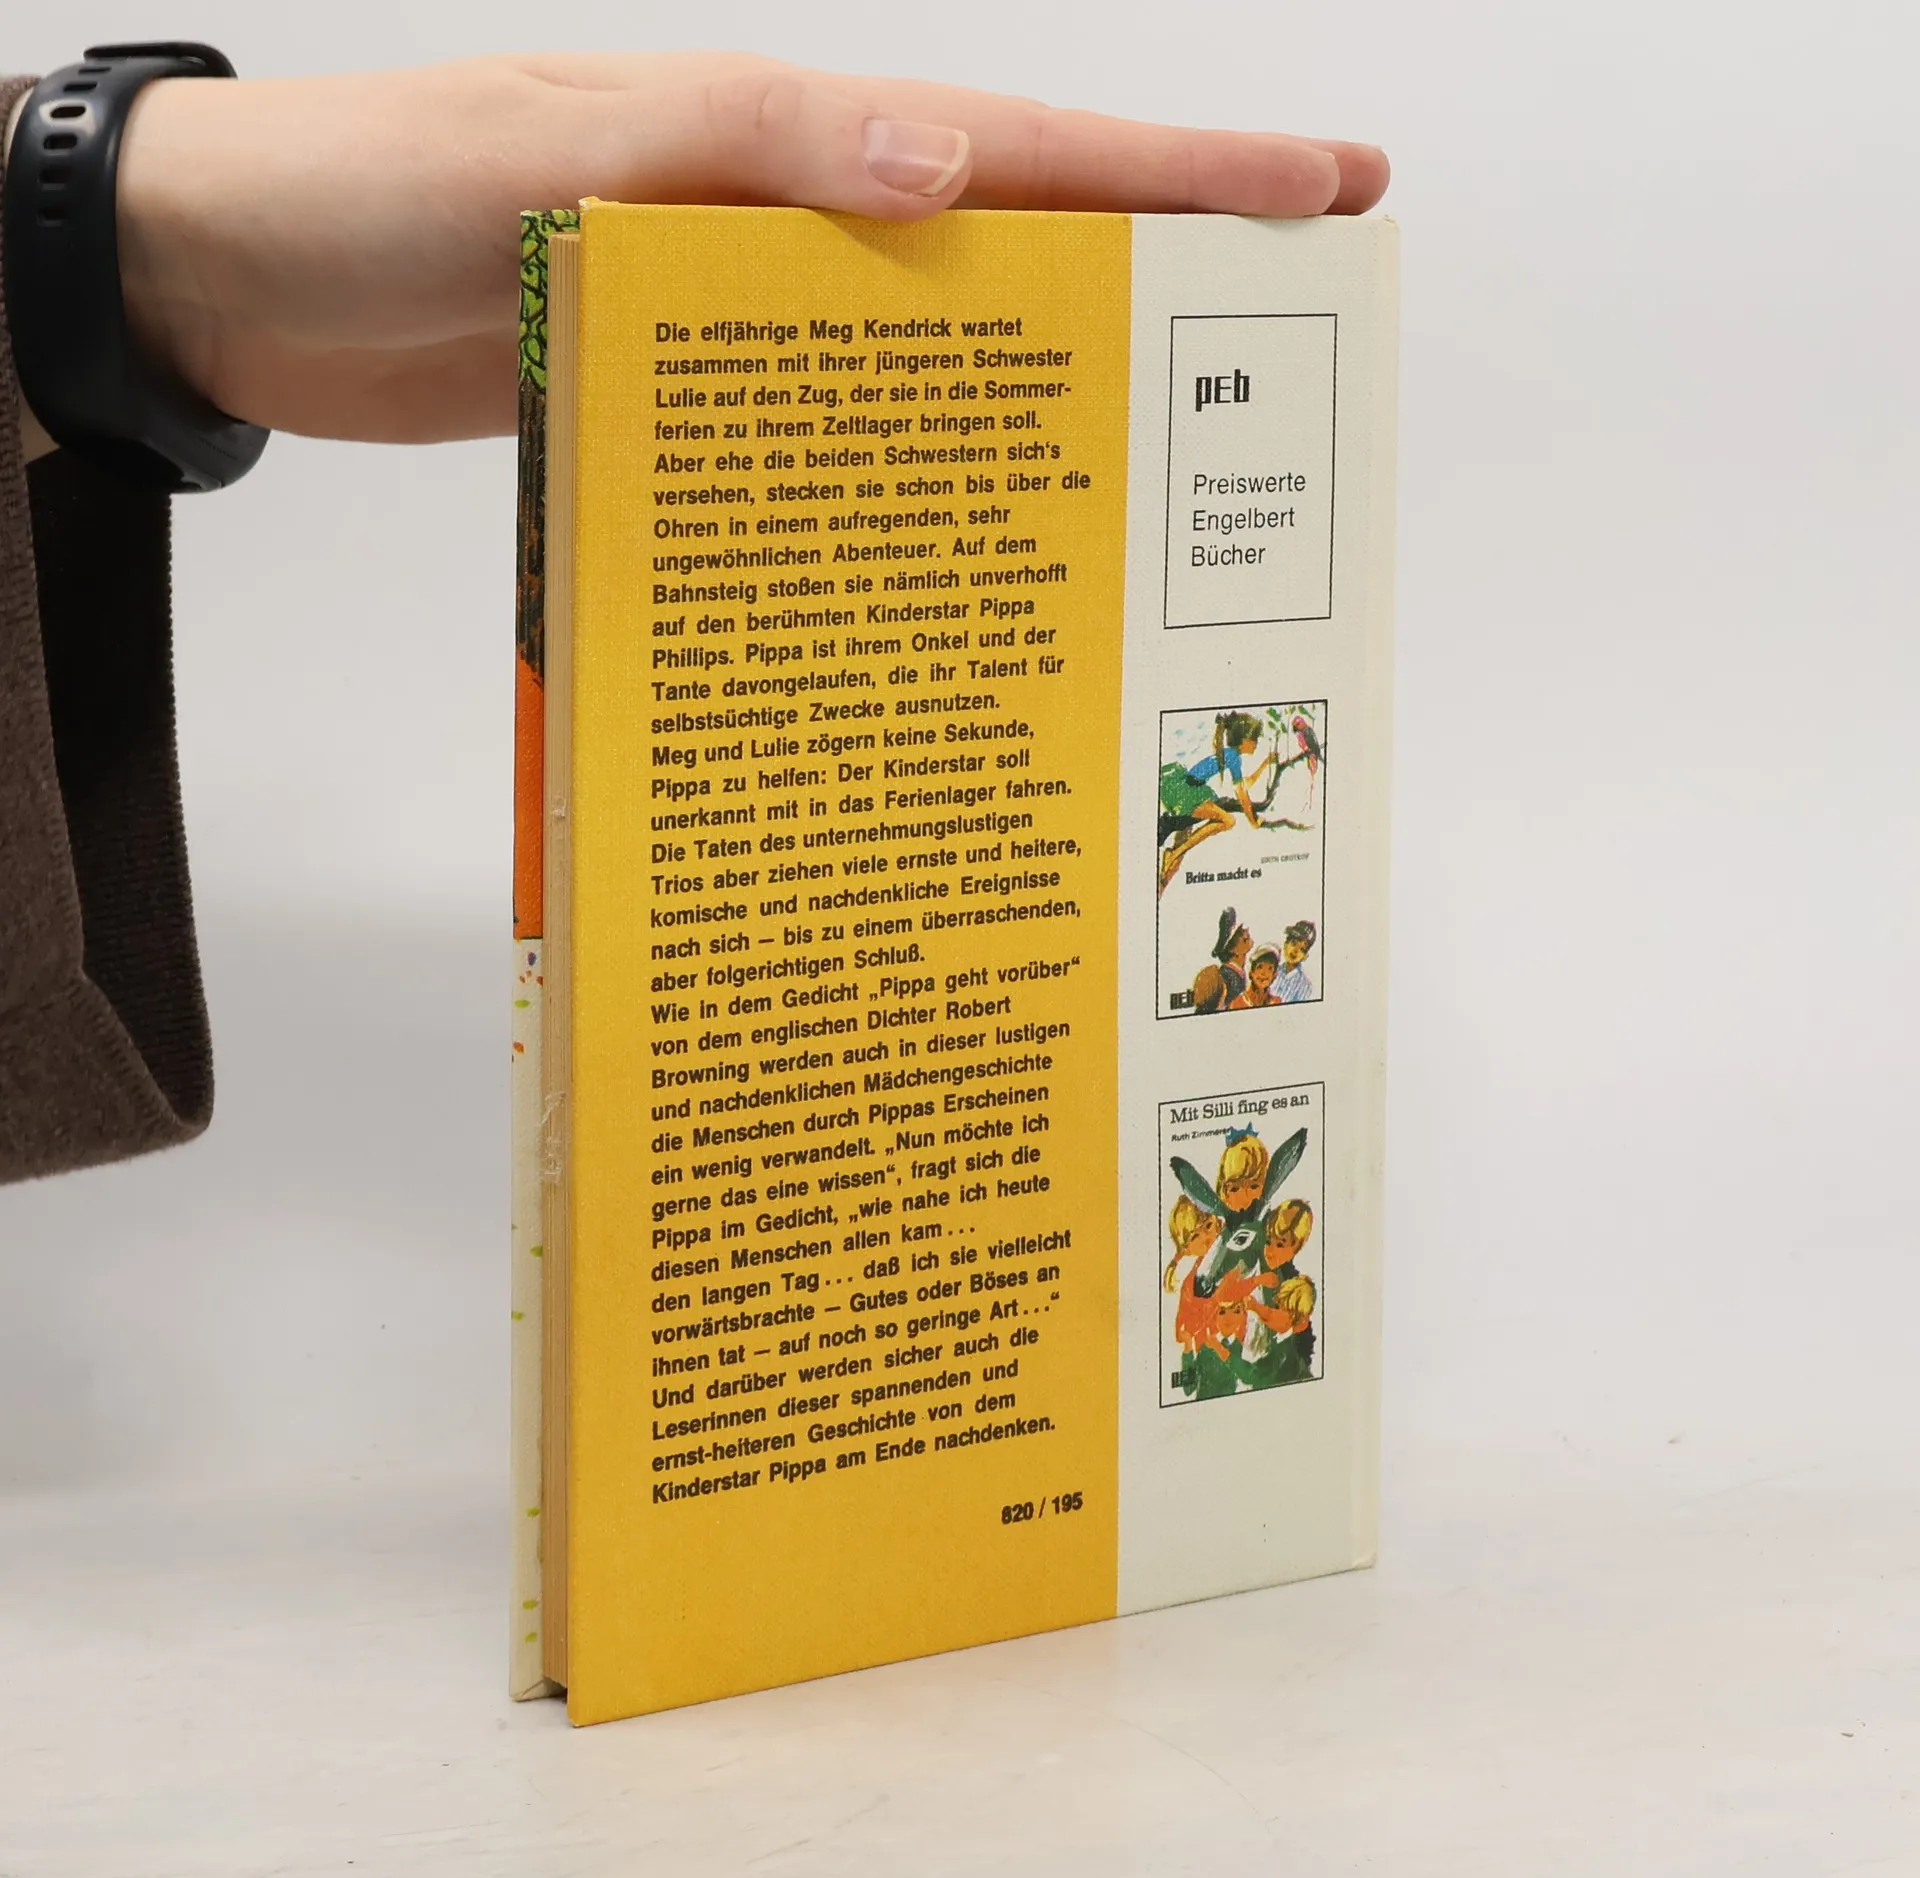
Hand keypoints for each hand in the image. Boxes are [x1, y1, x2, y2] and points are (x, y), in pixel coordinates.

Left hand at [112, 52, 1386, 443]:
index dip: (1184, 177)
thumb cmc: (372, 189)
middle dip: (1158, 297)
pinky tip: (950, 544)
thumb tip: (941, 155)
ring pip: (932, 361)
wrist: (238, 283)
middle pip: (1016, 257)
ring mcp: (746, 325)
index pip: (1027, 148)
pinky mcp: (692, 408)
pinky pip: (829, 438)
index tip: (1327, 192)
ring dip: (1041, 408)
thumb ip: (738, 151)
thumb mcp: (553, 152)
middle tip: (1284, 358)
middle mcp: (788, 227)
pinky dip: (897, 480)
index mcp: (785, 141)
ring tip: (1161, 484)